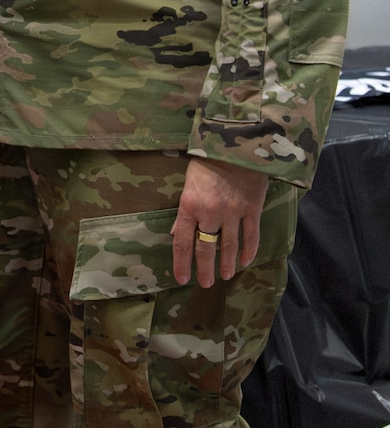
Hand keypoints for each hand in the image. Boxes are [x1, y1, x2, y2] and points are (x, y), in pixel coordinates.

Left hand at [173, 156, 268, 287]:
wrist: (237, 144)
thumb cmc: (208, 160)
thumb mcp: (188, 183)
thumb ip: (184, 211)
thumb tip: (175, 234)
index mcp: (189, 205)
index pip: (182, 241)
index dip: (182, 262)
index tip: (182, 278)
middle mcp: (210, 213)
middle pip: (206, 248)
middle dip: (204, 269)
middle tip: (205, 283)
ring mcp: (233, 212)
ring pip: (229, 246)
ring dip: (227, 264)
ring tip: (226, 276)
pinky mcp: (252, 209)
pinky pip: (251, 235)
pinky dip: (249, 250)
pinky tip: (246, 261)